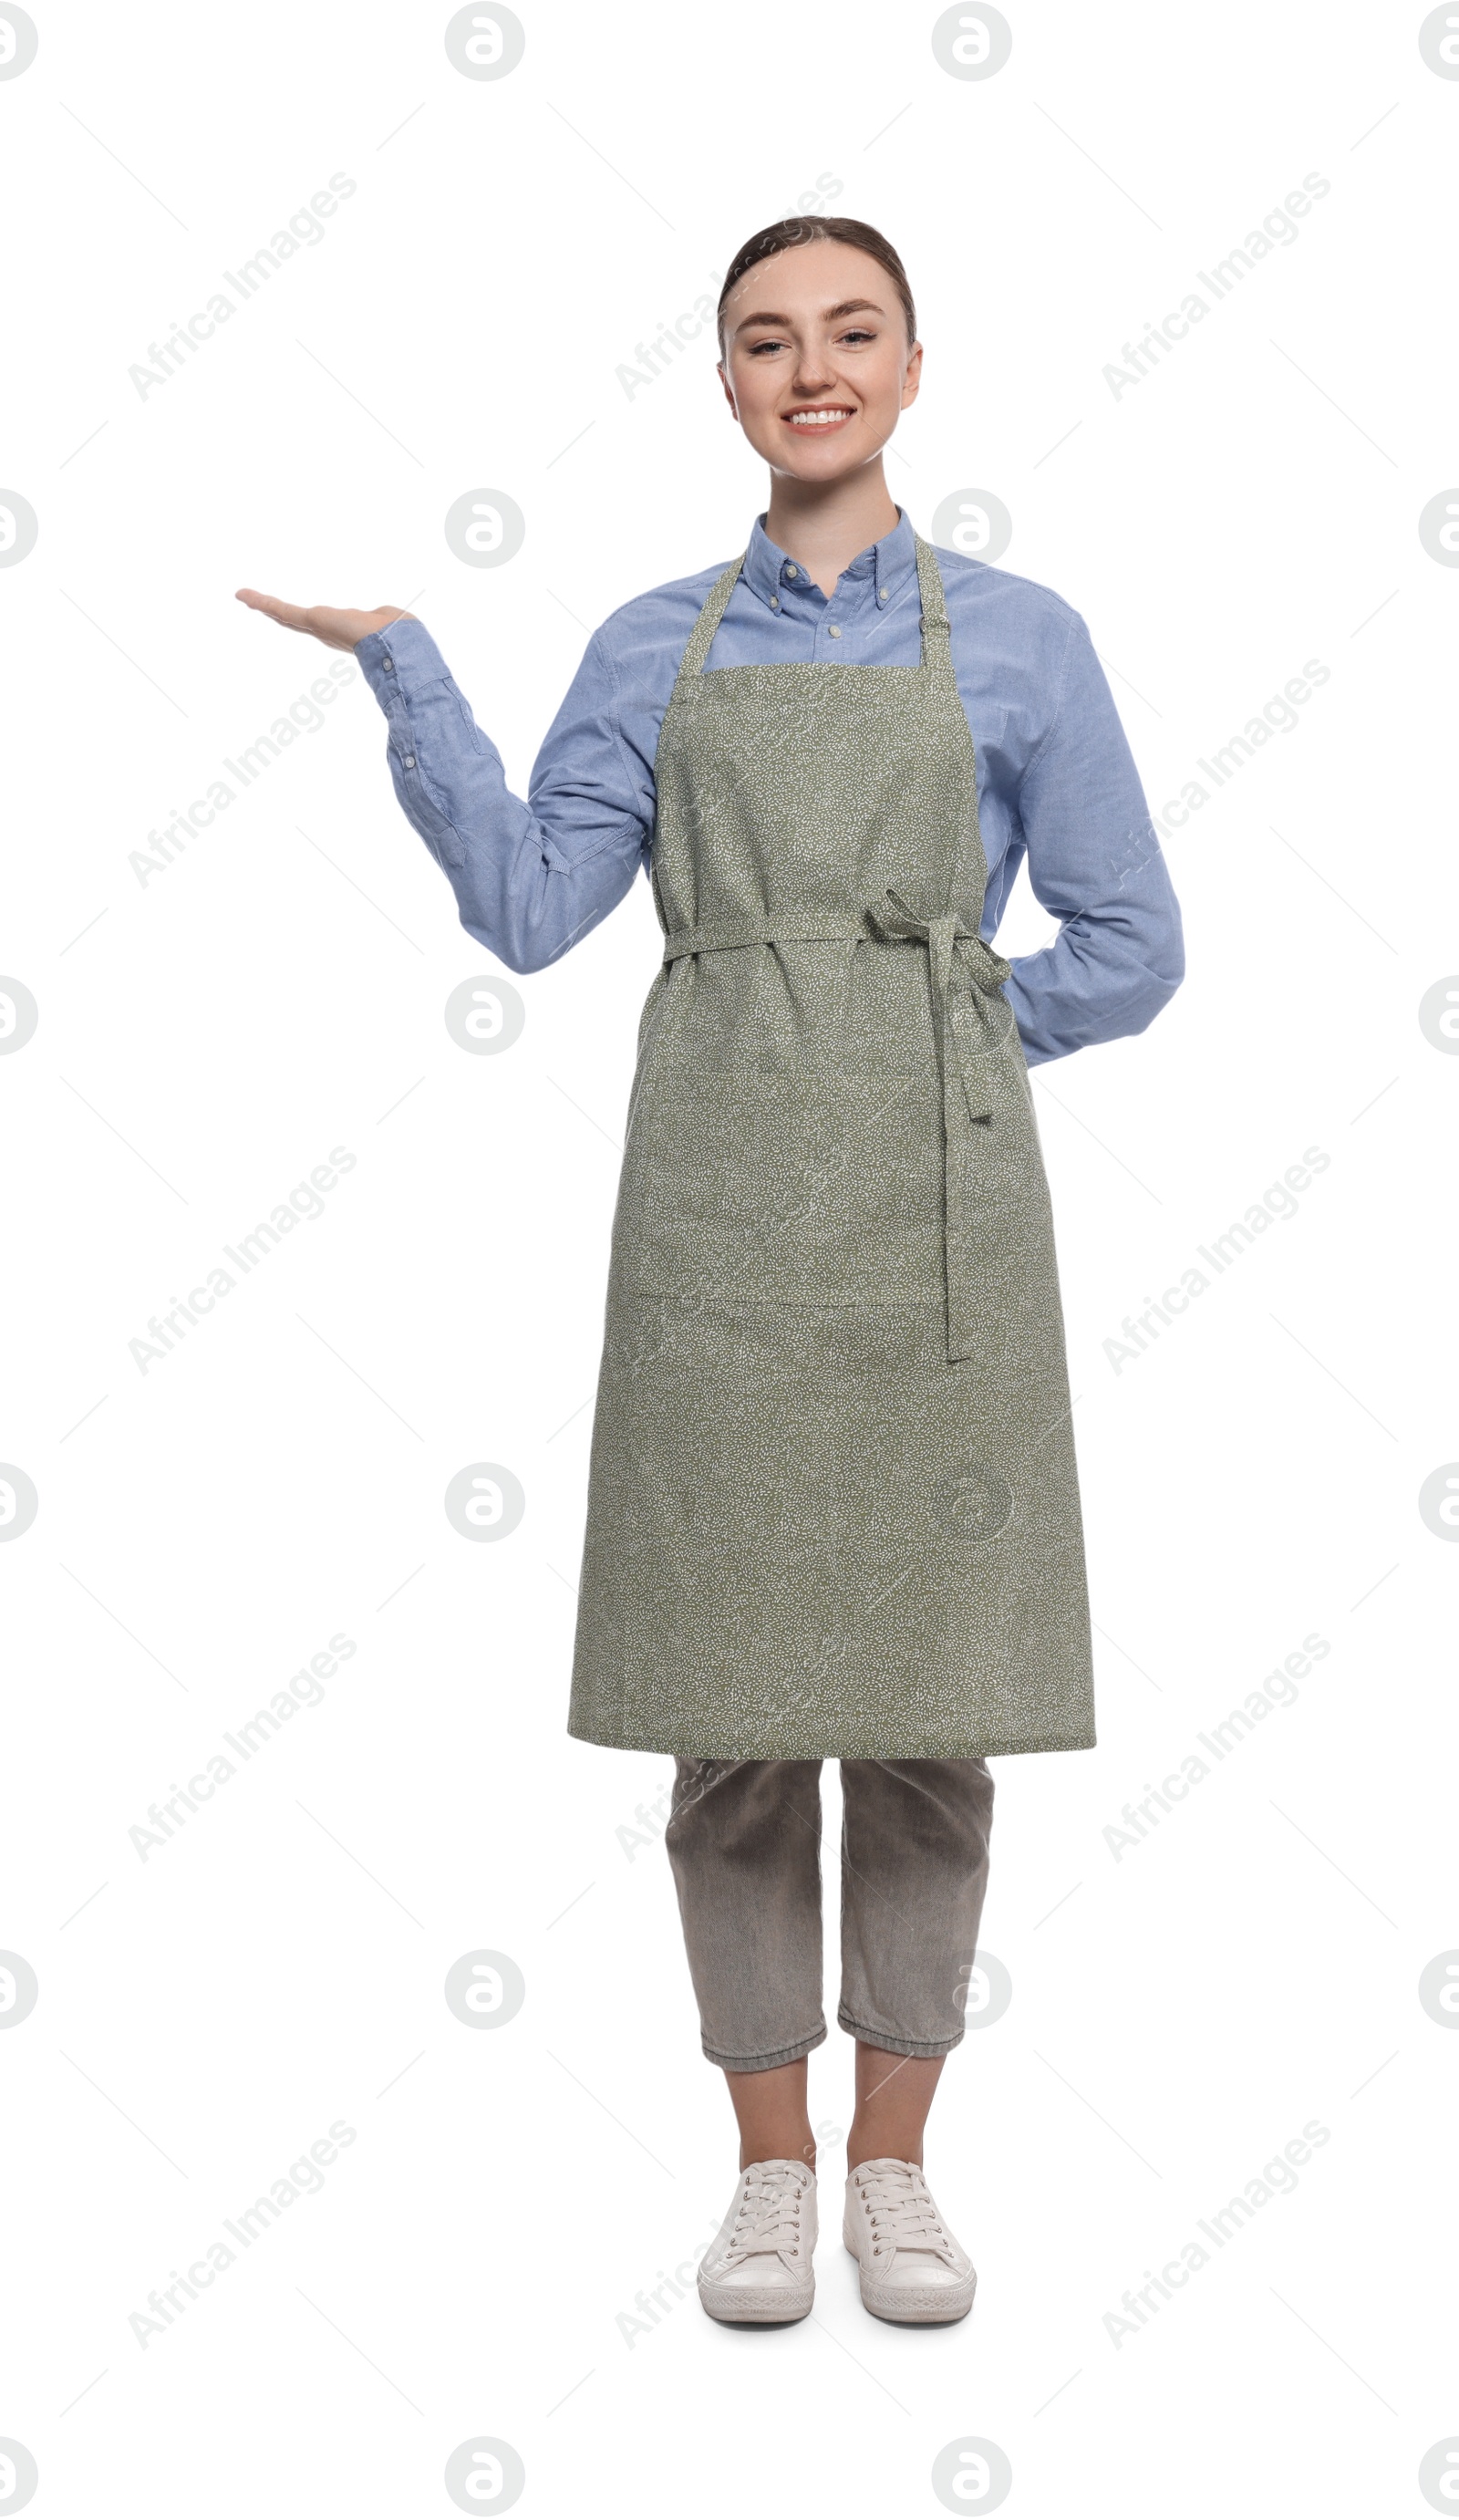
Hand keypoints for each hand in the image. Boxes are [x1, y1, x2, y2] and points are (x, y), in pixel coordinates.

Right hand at [234, 589, 415, 651]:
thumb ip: (382, 617)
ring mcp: (316, 628)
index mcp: (341, 632)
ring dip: (262, 604)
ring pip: (284, 615)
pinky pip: (283, 609)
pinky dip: (262, 601)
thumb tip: (390, 617)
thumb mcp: (386, 620)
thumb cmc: (398, 635)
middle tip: (256, 603)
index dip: (302, 619)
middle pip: (293, 621)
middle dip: (275, 612)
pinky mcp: (311, 621)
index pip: (316, 624)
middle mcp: (325, 632)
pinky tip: (243, 594)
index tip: (291, 615)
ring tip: (243, 595)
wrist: (395, 644)